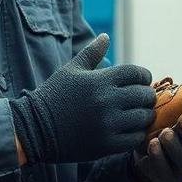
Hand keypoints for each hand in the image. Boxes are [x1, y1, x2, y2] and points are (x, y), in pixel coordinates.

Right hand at [10, 34, 155, 163]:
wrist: (35, 129)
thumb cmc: (54, 96)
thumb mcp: (71, 70)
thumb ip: (92, 53)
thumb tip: (106, 36)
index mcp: (99, 80)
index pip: (137, 73)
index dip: (144, 76)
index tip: (142, 81)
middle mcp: (106, 101)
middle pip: (144, 95)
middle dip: (146, 96)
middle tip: (142, 99)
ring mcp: (107, 124)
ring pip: (143, 118)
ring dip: (144, 115)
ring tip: (138, 115)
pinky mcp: (106, 145)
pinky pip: (135, 138)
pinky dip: (137, 134)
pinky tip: (130, 130)